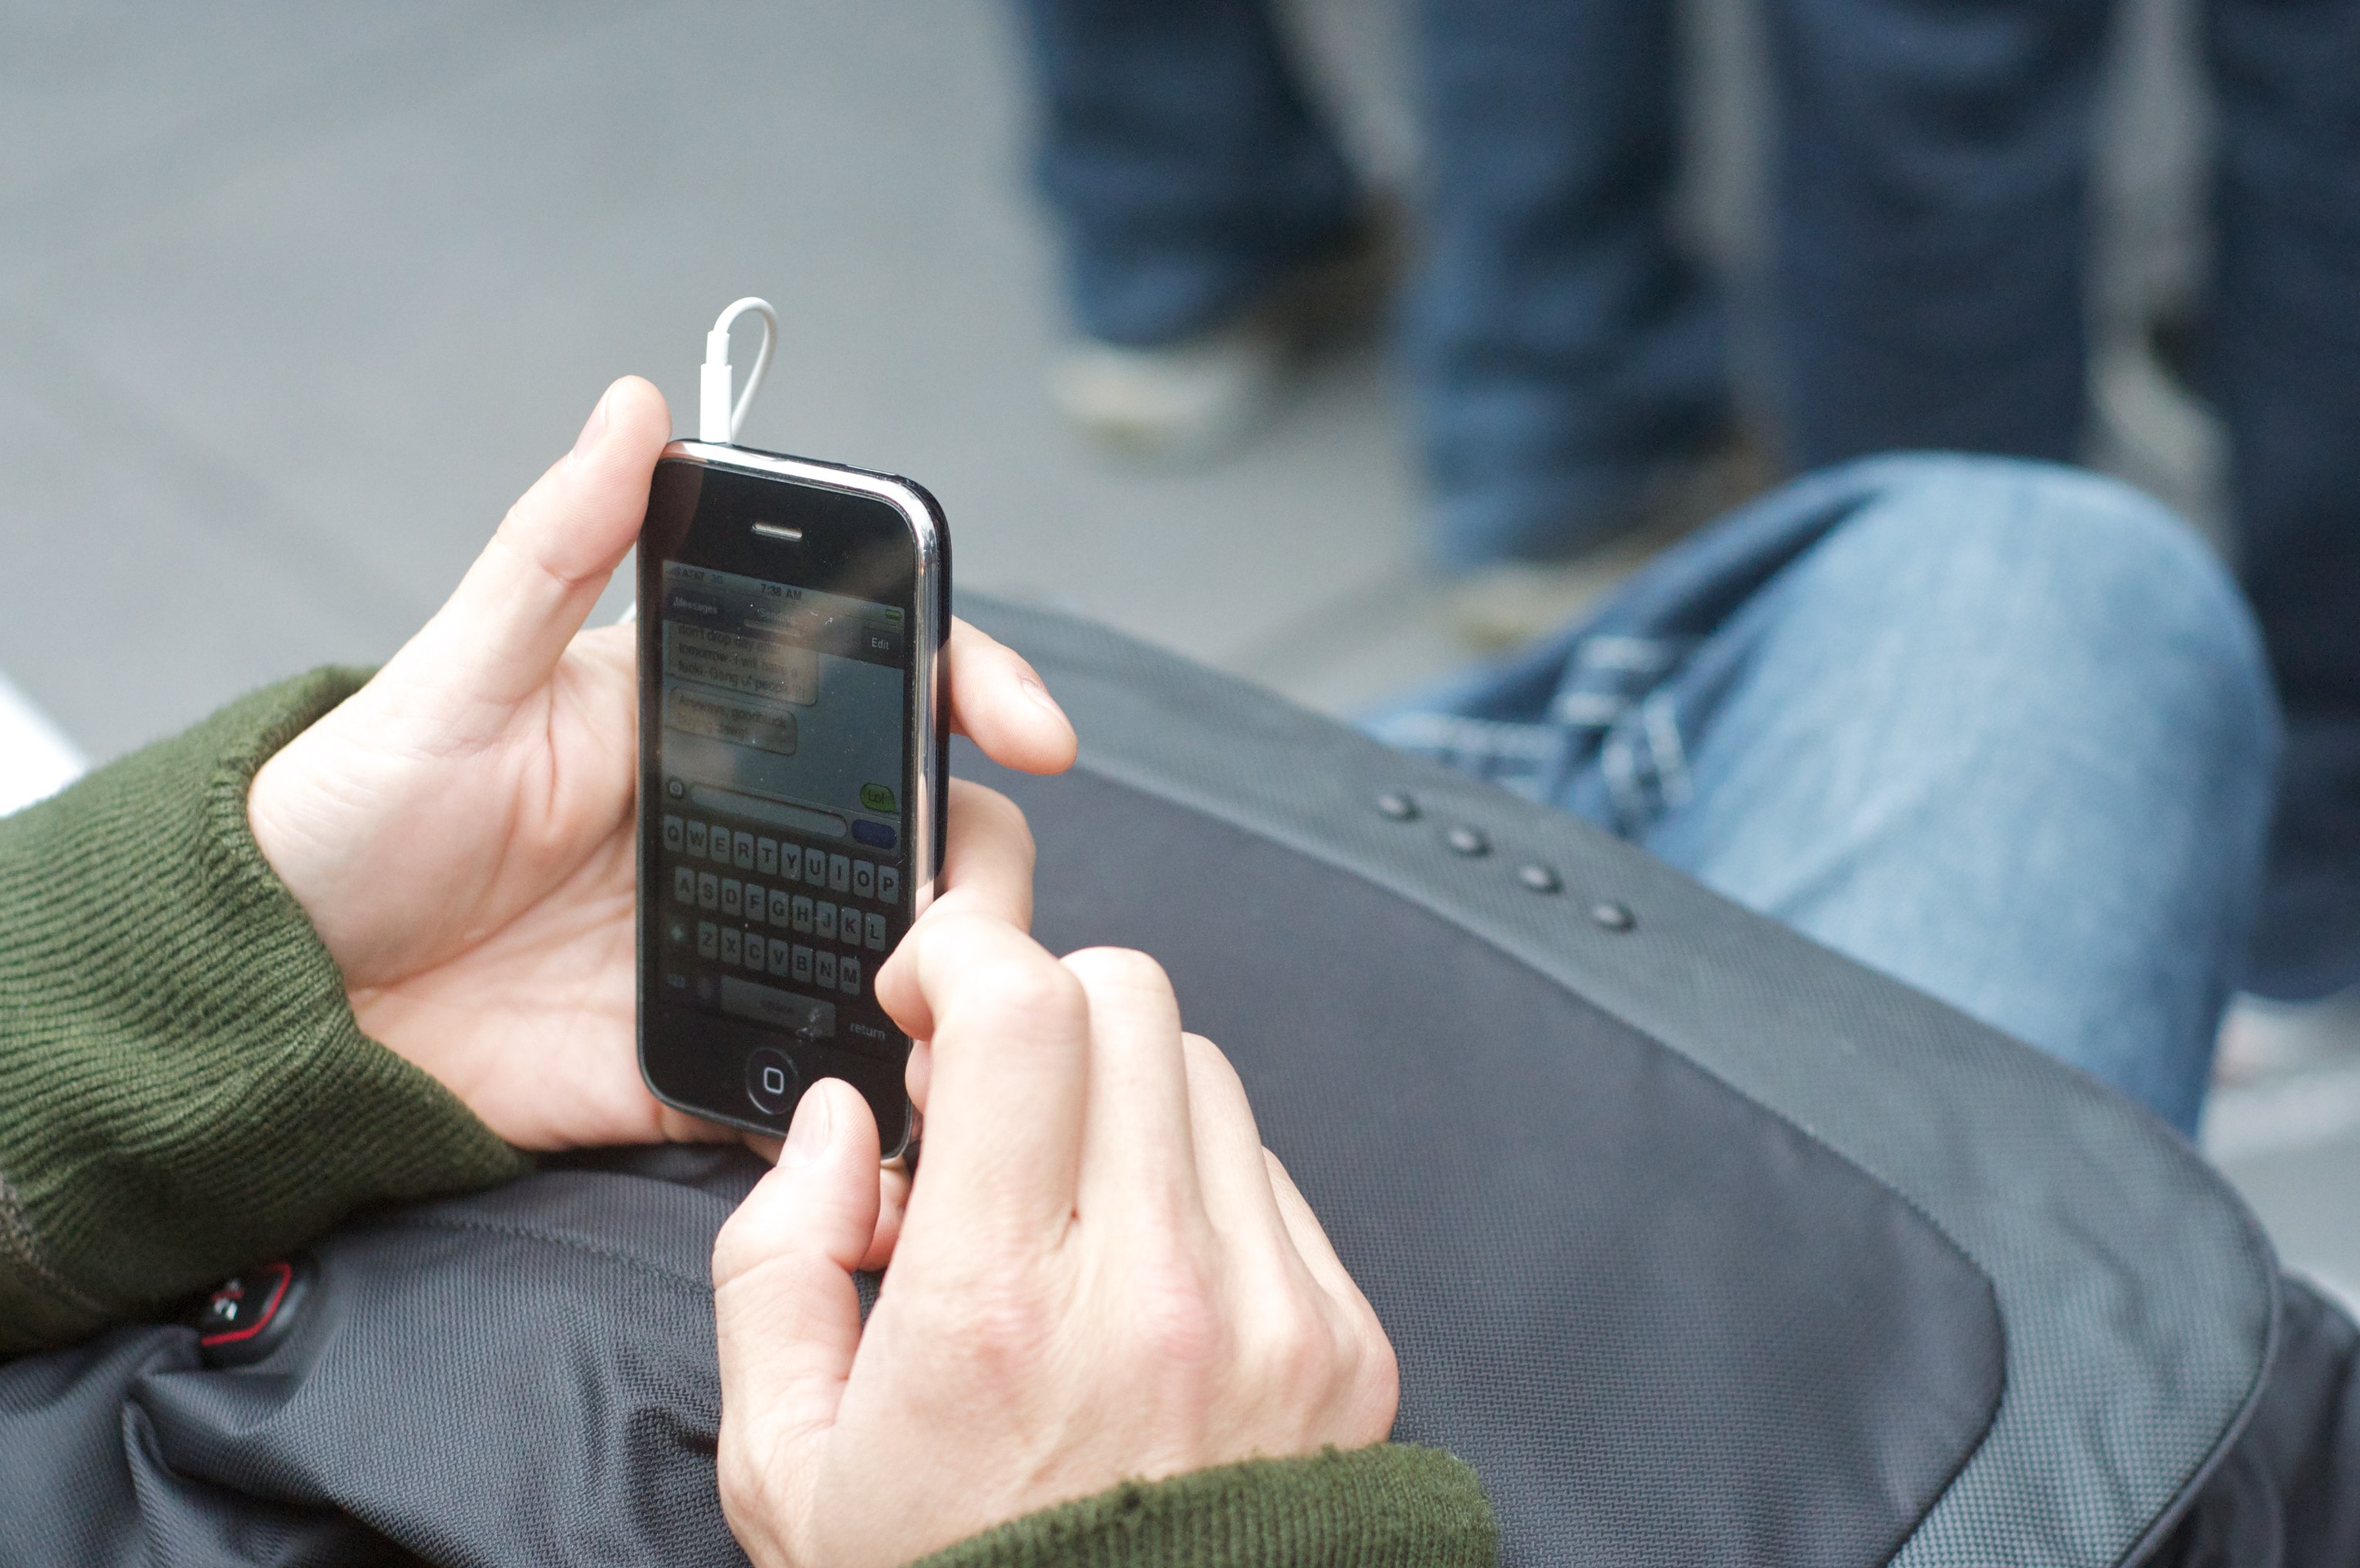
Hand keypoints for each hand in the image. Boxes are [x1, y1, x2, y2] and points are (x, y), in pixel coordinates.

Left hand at [245, 376, 1076, 1149]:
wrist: (265, 996)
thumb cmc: (348, 812)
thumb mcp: (456, 679)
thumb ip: (556, 550)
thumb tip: (635, 404)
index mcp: (706, 724)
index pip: (885, 686)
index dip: (978, 693)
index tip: (1033, 732)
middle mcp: (748, 832)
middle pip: (930, 829)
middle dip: (982, 861)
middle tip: (962, 911)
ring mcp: (739, 949)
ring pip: (911, 957)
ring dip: (953, 985)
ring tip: (934, 1011)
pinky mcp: (706, 1062)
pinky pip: (823, 1082)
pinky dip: (875, 1101)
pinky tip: (886, 1108)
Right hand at [711, 917, 1399, 1567]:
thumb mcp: (785, 1461)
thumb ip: (777, 1260)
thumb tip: (842, 1117)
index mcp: (998, 1310)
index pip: (1023, 1011)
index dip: (965, 952)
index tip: (926, 986)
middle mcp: (1154, 1294)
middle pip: (1126, 1001)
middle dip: (1036, 1012)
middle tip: (983, 1104)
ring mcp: (1272, 1316)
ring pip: (1203, 1072)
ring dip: (1116, 1094)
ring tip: (1060, 1210)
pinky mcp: (1344, 1347)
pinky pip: (1269, 1175)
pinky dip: (1194, 1181)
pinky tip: (1139, 1277)